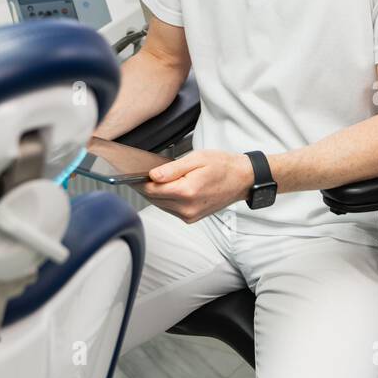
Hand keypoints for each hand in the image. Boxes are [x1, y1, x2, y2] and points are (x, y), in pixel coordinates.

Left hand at [136, 150, 254, 223]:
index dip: (141, 181)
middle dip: (147, 187)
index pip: (152, 190)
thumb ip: (172, 168)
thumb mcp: (197, 159)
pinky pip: (170, 209)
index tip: (134, 173)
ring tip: (156, 179)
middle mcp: (187, 208)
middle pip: (154, 199)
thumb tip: (152, 176)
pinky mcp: (191, 218)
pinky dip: (166, 199)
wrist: (242, 180)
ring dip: (156, 194)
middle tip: (142, 174)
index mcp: (187, 191)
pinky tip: (169, 188)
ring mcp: (189, 216)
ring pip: (161, 205)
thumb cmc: (223, 166)